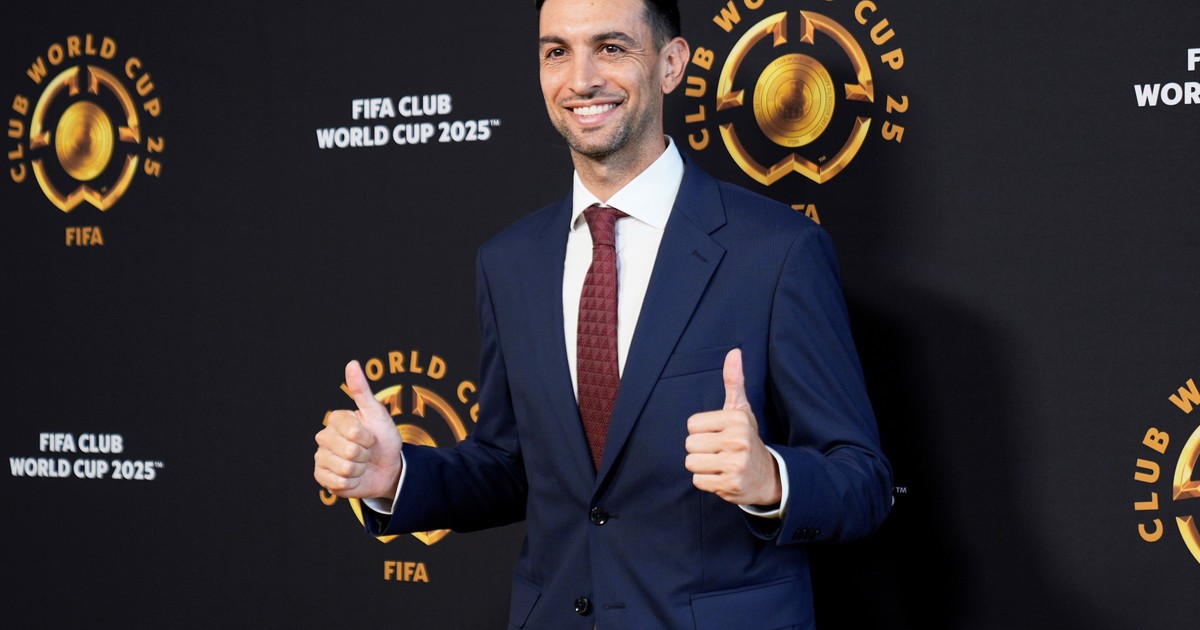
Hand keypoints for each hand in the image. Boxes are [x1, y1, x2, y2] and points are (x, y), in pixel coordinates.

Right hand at [313, 360, 403, 499]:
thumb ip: (362, 391)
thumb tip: (352, 363)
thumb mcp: (377, 414)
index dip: (368, 437)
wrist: (388, 467)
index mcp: (336, 420)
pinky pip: (338, 483)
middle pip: (349, 451)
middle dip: (365, 454)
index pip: (353, 432)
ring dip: (360, 470)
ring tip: (361, 464)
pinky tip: (354, 477)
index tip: (371, 436)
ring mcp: (321, 458)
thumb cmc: (384, 439)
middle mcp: (324, 437)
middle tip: (367, 452)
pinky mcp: (322, 478)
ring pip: (344, 469)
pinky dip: (352, 484)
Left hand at [684, 348, 781, 506]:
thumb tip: (734, 352)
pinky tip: (722, 477)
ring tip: (720, 464)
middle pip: (690, 444)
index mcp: (737, 419)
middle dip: (700, 450)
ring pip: (692, 463)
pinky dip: (707, 482)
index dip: (701, 431)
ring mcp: (736, 464)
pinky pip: (698, 481)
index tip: (718, 434)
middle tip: (719, 451)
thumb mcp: (741, 410)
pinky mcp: (732, 485)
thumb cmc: (747, 439)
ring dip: (702, 466)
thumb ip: (734, 381)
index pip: (692, 424)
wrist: (768, 475)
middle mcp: (738, 440)